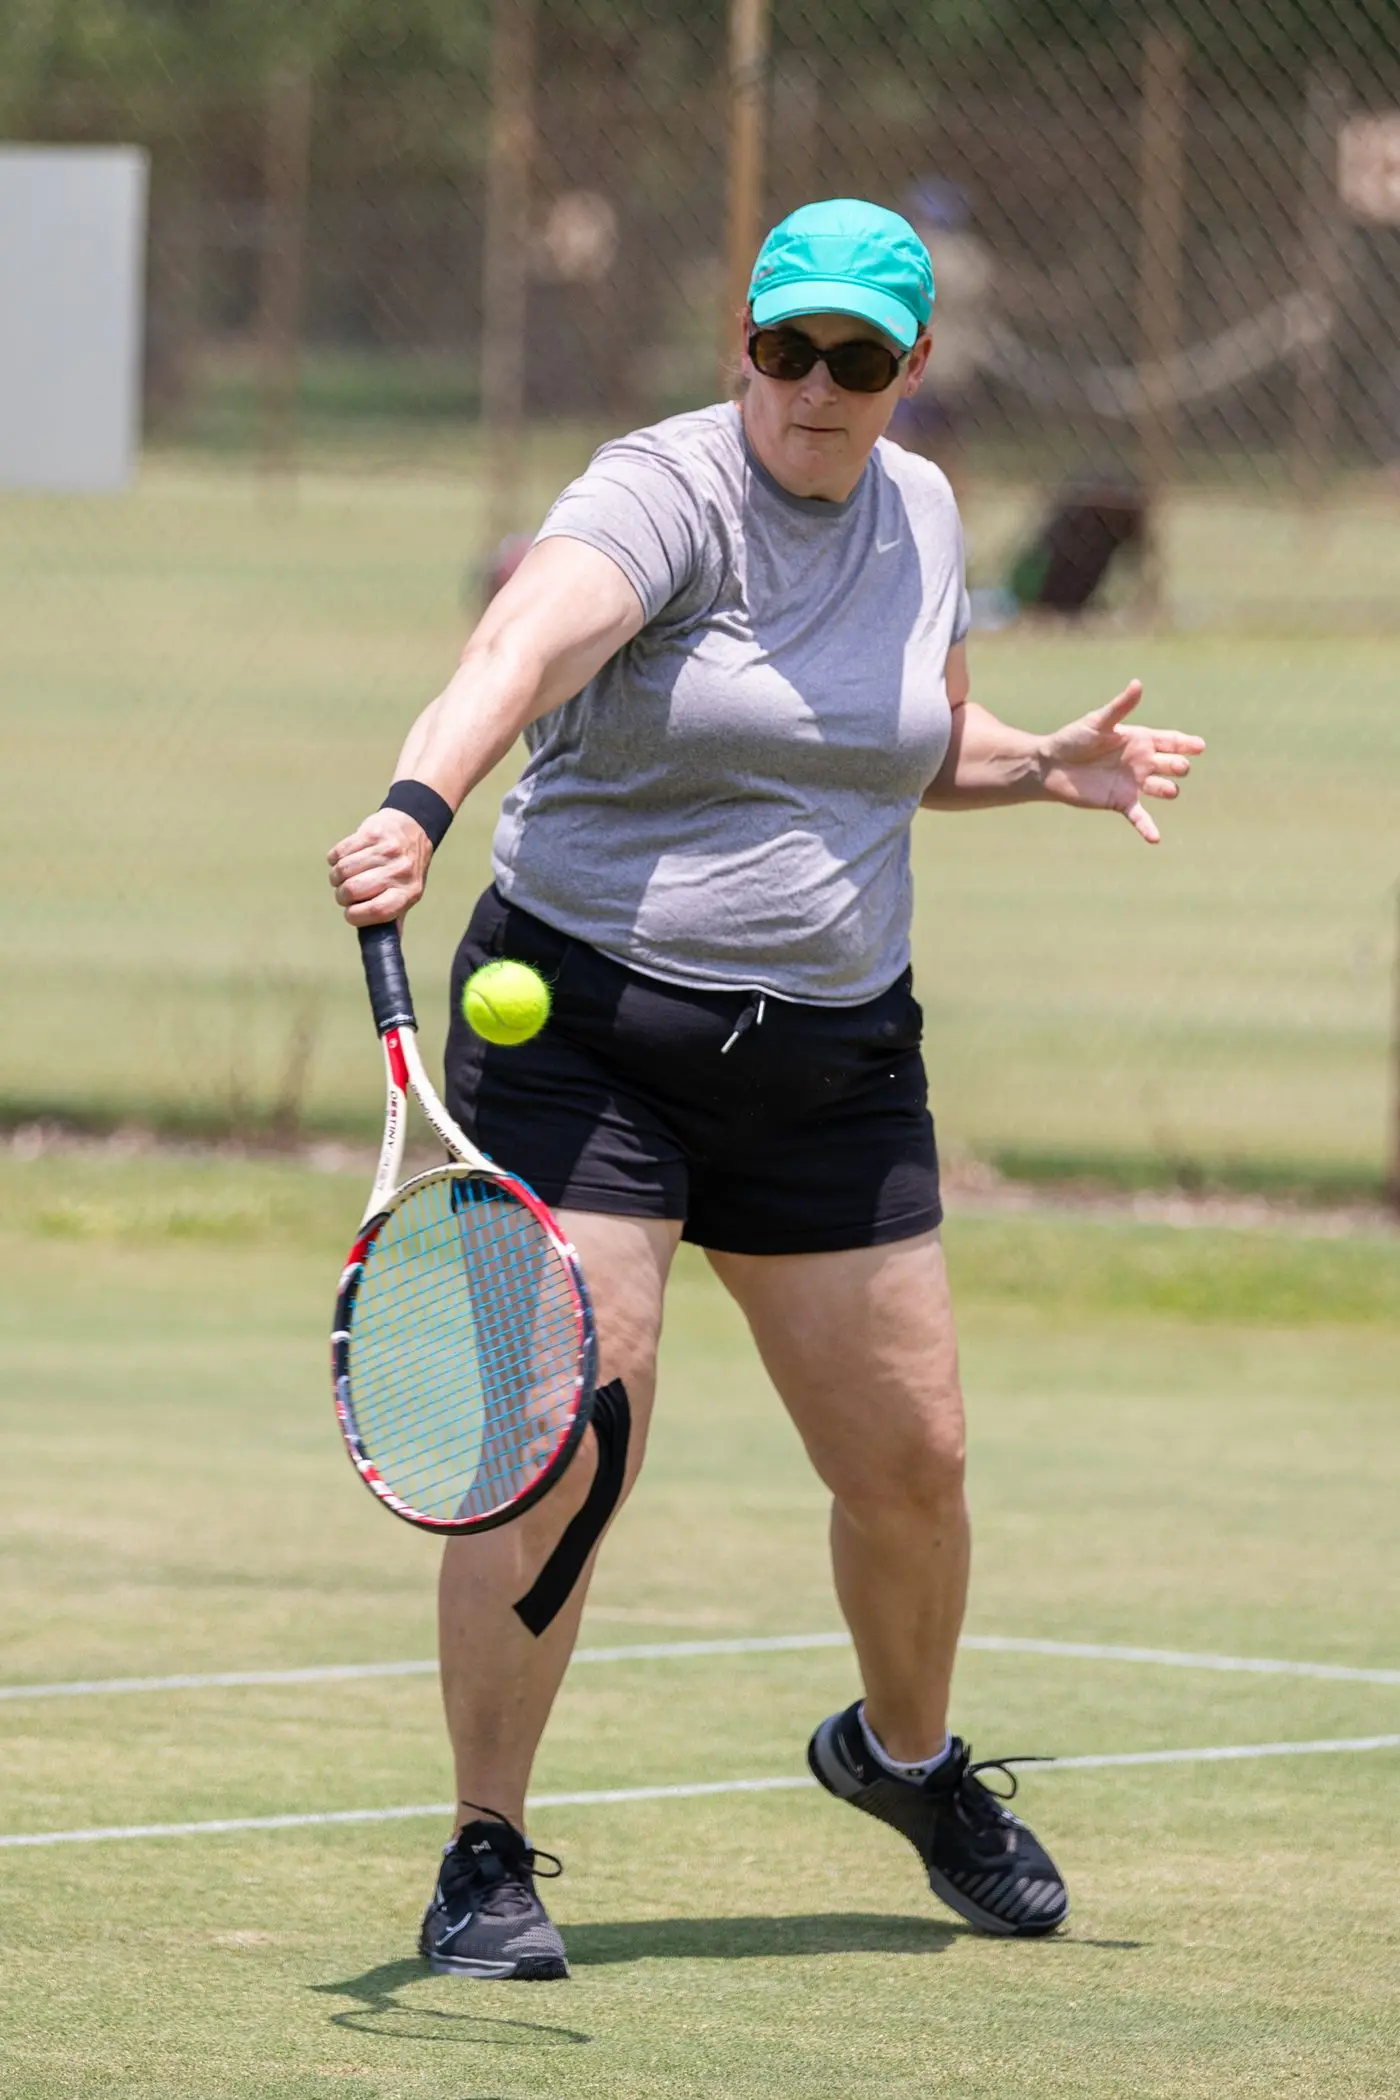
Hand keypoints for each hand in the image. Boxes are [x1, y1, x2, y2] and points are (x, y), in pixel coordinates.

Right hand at [327, 809, 431, 924]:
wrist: (412, 829)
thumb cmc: (405, 870)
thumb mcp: (407, 895)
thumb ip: (394, 920)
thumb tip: (385, 952)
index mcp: (409, 893)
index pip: (377, 911)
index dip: (355, 916)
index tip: (350, 914)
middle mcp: (401, 871)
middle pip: (354, 890)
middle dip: (342, 896)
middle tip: (345, 893)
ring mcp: (387, 850)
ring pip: (343, 870)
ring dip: (336, 877)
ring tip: (342, 876)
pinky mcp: (373, 832)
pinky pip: (340, 851)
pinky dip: (335, 858)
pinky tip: (343, 859)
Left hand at [1041, 680, 1204, 844]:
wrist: (1050, 766)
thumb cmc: (1072, 739)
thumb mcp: (1097, 722)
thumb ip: (1120, 708)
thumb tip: (1137, 684)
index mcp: (1139, 740)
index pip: (1171, 741)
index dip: (1186, 743)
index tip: (1200, 746)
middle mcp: (1141, 762)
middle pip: (1172, 764)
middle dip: (1178, 766)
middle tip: (1176, 766)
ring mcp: (1133, 783)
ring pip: (1164, 788)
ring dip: (1169, 790)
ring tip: (1168, 790)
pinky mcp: (1121, 802)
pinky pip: (1140, 816)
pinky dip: (1148, 828)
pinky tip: (1155, 838)